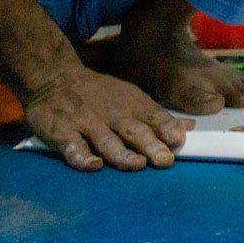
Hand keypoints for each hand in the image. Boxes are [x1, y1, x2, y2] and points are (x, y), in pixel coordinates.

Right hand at [23, 65, 194, 171]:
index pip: (153, 117)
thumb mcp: (130, 97)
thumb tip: (189, 128)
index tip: (180, 140)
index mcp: (131, 105)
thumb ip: (157, 117)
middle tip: (165, 160)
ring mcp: (87, 123)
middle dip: (150, 145)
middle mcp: (112, 114)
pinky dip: (82, 157)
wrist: (54, 77)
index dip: (166, 128)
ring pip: (107, 141)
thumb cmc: (99, 93)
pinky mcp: (63, 133)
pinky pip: (73, 147)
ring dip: (122, 153)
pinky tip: (93, 165)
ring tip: (137, 164)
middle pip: (134, 131)